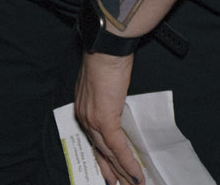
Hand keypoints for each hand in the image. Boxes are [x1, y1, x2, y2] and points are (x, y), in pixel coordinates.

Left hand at [73, 52, 141, 184]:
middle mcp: (84, 117)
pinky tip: (136, 175)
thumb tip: (115, 107)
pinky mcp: (105, 119)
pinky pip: (117, 148)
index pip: (92, 140)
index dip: (102, 158)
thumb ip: (106, 99)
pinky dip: (128, 163)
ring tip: (133, 184)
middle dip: (112, 170)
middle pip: (99, 151)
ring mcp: (93, 120)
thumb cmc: (107, 57)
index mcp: (82, 108)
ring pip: (109, 154)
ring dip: (123, 172)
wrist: (106, 48)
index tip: (109, 172)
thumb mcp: (104, 83)